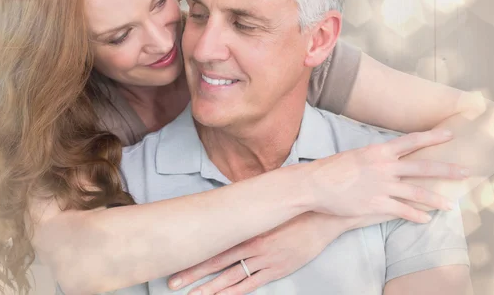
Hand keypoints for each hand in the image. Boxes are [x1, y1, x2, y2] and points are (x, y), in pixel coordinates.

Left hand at [167, 212, 355, 294]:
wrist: (321, 217)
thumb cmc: (292, 209)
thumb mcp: (265, 207)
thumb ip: (244, 212)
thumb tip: (224, 208)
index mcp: (246, 229)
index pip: (213, 244)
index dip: (194, 255)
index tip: (175, 261)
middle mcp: (251, 246)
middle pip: (216, 263)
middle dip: (193, 274)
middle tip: (172, 283)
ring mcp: (264, 260)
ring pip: (230, 278)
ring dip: (210, 289)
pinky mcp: (277, 270)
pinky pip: (251, 284)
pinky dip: (235, 293)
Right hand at [308, 129, 467, 222]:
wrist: (315, 185)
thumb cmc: (331, 169)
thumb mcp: (355, 155)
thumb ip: (374, 158)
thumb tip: (384, 157)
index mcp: (379, 151)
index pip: (412, 141)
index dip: (433, 138)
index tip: (450, 135)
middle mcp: (385, 167)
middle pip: (423, 168)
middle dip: (447, 170)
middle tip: (466, 171)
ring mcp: (382, 187)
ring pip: (417, 193)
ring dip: (437, 200)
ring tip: (451, 205)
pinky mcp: (377, 205)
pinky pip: (402, 211)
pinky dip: (416, 216)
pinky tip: (426, 220)